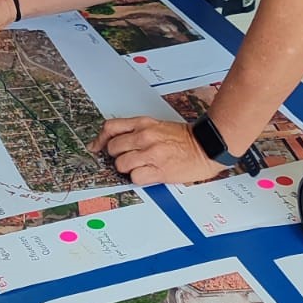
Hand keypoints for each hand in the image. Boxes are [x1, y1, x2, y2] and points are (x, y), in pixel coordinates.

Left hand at [90, 116, 221, 187]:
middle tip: (128, 158)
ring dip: (128, 168)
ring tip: (140, 166)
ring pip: (121, 164)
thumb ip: (136, 130)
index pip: (111, 128)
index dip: (100, 139)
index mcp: (144, 123)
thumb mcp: (157, 126)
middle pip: (113, 148)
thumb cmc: (183, 138)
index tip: (97, 147)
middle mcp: (145, 136)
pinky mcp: (159, 170)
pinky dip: (139, 178)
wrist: (206, 146)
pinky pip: (135, 177)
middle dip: (117, 156)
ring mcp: (151, 153)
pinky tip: (148, 173)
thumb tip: (114, 141)